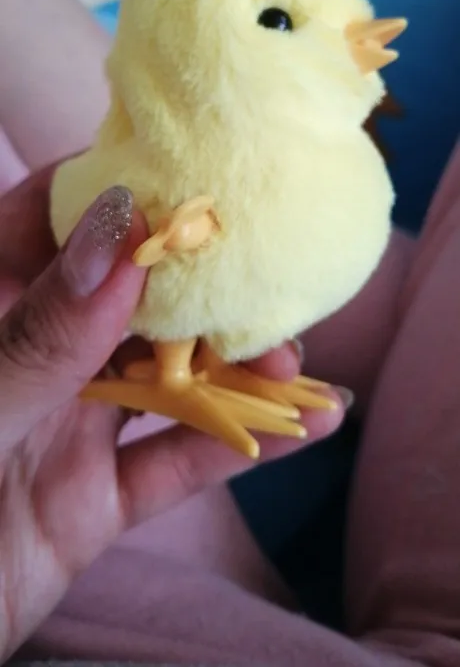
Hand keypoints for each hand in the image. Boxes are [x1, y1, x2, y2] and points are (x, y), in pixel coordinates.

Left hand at [0, 169, 344, 659]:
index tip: (198, 181)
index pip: (54, 222)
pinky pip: (173, 463)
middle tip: (269, 281)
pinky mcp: (94, 498)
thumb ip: (45, 330)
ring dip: (233, 368)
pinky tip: (306, 426)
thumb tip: (125, 225)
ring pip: (162, 378)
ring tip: (294, 363)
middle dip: (201, 286)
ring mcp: (65, 426)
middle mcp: (35, 356)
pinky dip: (238, 446)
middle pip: (127, 298)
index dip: (123, 194)